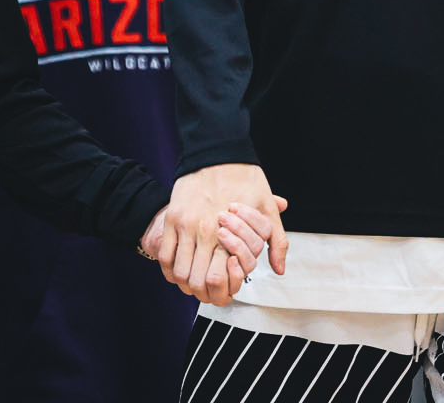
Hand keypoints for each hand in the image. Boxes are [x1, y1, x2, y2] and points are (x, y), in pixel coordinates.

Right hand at [158, 165, 288, 305]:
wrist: (217, 150)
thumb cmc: (244, 178)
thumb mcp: (266, 208)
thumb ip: (275, 240)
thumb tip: (278, 269)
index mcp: (227, 232)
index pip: (217, 278)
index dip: (220, 292)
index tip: (224, 289)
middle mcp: (203, 232)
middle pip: (195, 281)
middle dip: (202, 292)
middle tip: (208, 291)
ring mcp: (184, 225)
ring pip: (178, 272)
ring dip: (186, 283)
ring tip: (194, 281)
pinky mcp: (172, 218)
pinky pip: (165, 255)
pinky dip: (170, 270)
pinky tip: (179, 270)